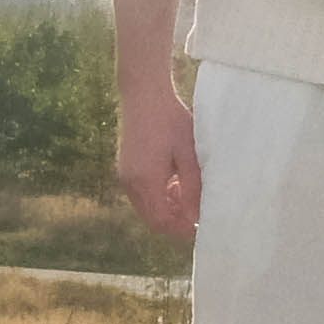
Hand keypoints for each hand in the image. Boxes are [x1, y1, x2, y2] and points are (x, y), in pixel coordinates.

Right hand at [118, 72, 202, 238]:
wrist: (145, 95)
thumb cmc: (172, 120)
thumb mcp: (190, 154)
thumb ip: (193, 188)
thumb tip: (196, 217)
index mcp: (146, 180)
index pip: (161, 222)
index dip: (180, 229)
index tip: (199, 225)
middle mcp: (130, 182)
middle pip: (152, 219)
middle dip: (174, 220)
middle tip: (196, 210)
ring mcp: (124, 176)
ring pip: (146, 208)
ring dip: (166, 208)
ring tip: (185, 190)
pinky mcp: (124, 168)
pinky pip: (141, 195)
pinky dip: (157, 196)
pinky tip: (172, 180)